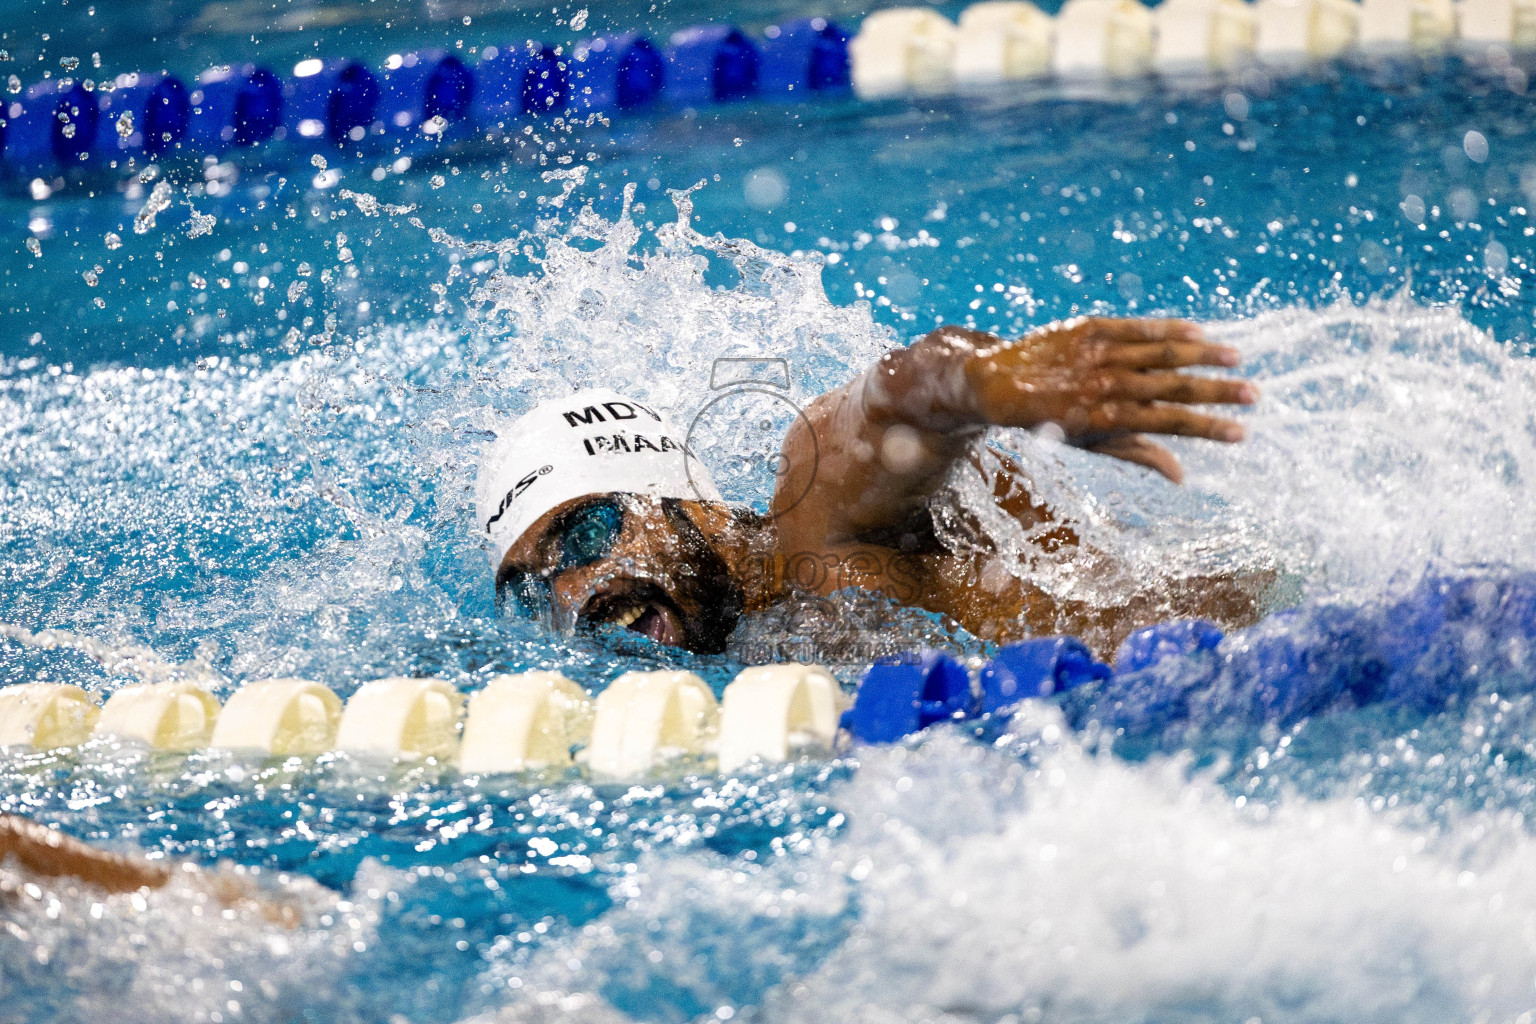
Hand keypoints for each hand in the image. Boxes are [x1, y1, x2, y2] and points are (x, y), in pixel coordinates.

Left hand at [963, 317, 1254, 482]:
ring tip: (1236, 358)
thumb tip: (1182, 476)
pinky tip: (1199, 330)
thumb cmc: (1046, 421)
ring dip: (1203, 356)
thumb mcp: (1089, 444)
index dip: (1209, 428)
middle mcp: (1106, 384)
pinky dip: (1169, 327)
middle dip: (1218, 392)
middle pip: (1175, 386)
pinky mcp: (1089, 327)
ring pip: (1162, 352)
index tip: (1242, 432)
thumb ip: (1136, 454)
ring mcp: (1099, 352)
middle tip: (1255, 395)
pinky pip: (1137, 325)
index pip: (1170, 423)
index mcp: (1107, 418)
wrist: (993, 384)